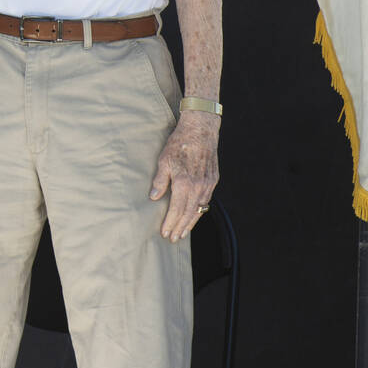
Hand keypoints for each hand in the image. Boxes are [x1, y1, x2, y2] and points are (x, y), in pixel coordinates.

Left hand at [149, 110, 219, 242]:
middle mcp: (198, 186)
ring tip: (183, 232)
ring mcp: (207, 184)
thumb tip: (154, 197)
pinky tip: (195, 214)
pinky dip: (199, 210)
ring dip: (191, 222)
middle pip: (189, 213)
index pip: (177, 209)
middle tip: (173, 238)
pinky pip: (206, 200)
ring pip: (199, 209)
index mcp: (184, 182)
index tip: (165, 232)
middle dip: (180, 227)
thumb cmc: (180, 142)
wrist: (201, 129)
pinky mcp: (213, 179)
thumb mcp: (164, 159)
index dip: (171, 223)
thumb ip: (160, 180)